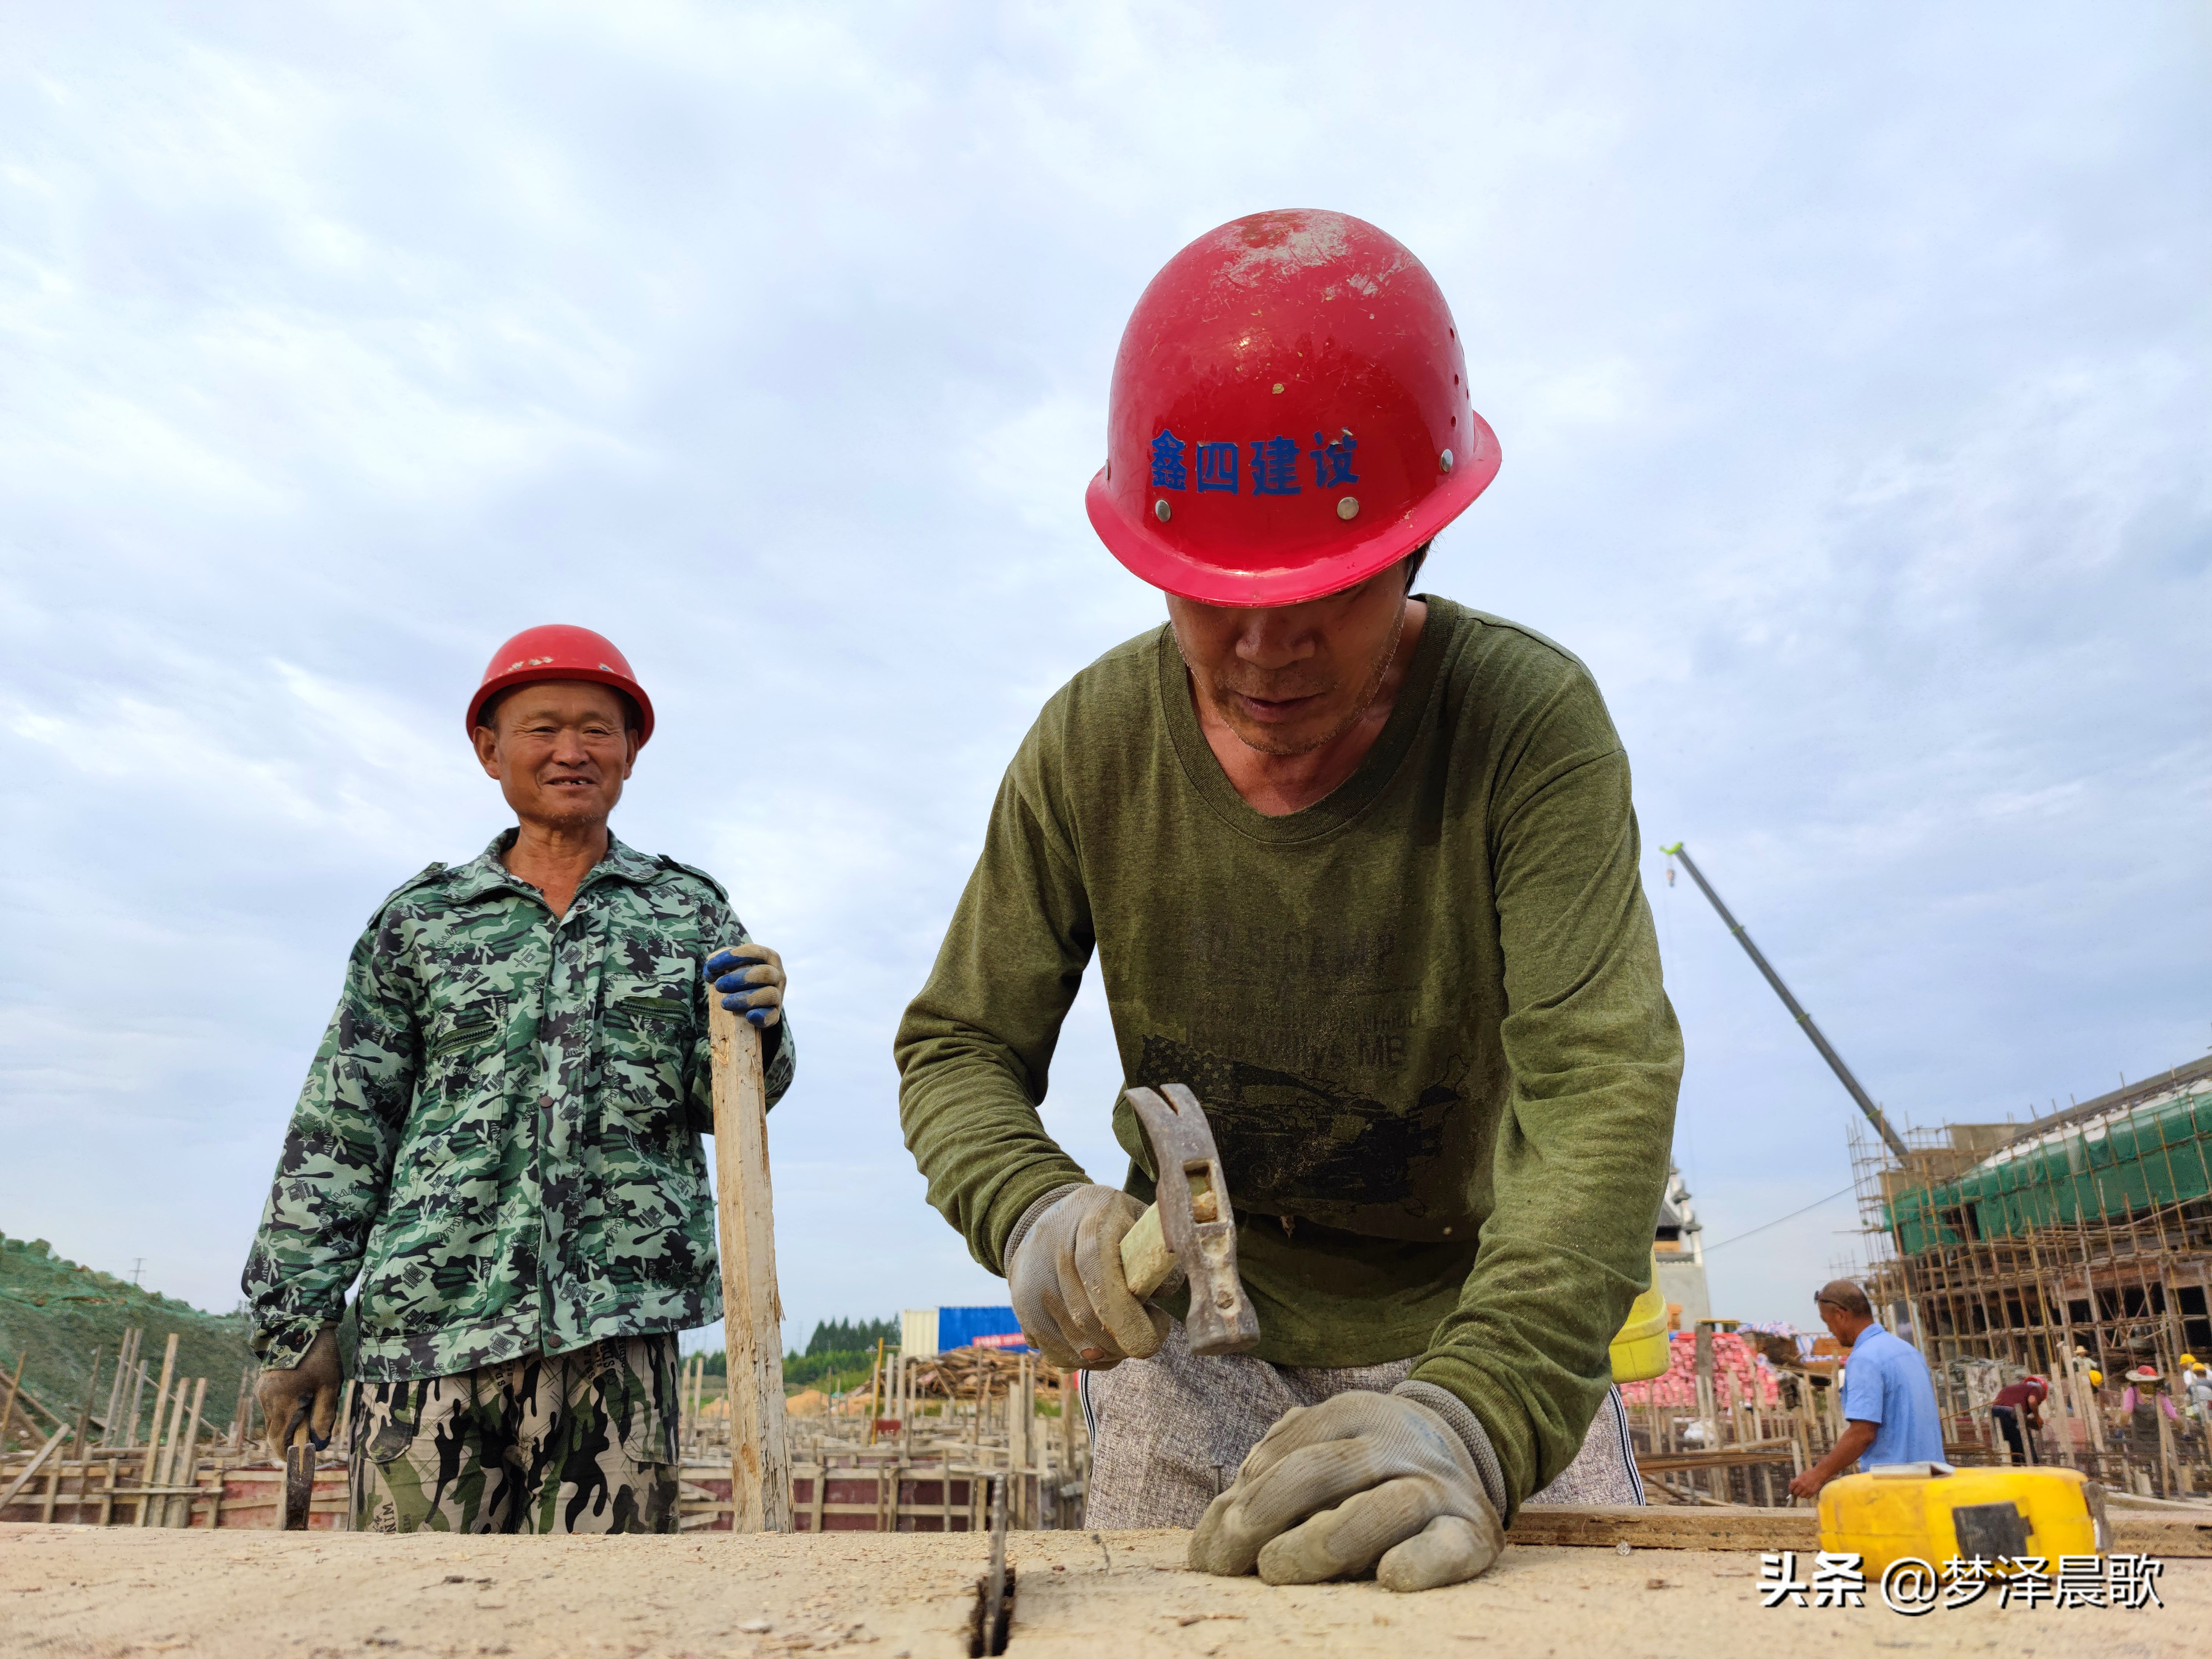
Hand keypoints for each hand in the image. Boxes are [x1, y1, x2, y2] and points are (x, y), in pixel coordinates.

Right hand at [255, 1324, 340, 1460]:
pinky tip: (302, 1395)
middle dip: (292, 1435)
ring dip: (289, 1420)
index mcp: (282, 1402)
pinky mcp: (262, 1383)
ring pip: (273, 1417)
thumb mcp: (329, 1385)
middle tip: (312, 1433)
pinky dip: (285, 1408)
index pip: (278, 1440)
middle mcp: (266, 1399)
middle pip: (275, 1430)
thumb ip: (324, 1416)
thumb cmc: (319, 1355)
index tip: (298, 1459)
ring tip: (311, 1404)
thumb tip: (320, 1442)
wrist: (301, 1323)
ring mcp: (262, 1390)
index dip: (287, 1452)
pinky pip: (272, 1404)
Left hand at [706, 944, 783, 1027]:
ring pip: (769, 994)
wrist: (749, 1003)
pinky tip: (748, 1016)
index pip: (755, 952)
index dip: (733, 957)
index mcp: (768, 958)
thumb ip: (720, 963)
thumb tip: (710, 972)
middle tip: (718, 986)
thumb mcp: (730, 966)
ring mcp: (778, 995)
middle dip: (740, 979)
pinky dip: (761, 1016)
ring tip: (724, 1003)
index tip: (711, 965)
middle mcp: (777, 975)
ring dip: (746, 998)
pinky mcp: (774, 1014)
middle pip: (765, 973)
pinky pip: (772, 1015)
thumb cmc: (738, 978)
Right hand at [1008, 1185, 1168, 1369]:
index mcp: (1092, 1226)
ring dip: (1107, 1355)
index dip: (1134, 1320)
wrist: (1049, 1217)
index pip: (1108, 1286)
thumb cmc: (1108, 1224)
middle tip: (1144, 1335)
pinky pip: (1056, 1353)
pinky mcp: (1023, 1308)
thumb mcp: (1137, 1220)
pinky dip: (1083, 1360)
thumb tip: (1161, 1292)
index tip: (1158, 1321)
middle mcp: (1055, 1254)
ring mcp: (1034, 1283)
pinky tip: (1098, 1344)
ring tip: (1123, 1338)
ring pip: (1074, 1344)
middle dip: (1126, 1341)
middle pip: (1090, 1320)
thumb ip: (1155, 1254)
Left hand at [1189, 1391, 1504, 1591]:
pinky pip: (1448, 1547)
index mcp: (1354, 1414)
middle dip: (1265, 1513)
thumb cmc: (1368, 1472)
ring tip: (1276, 1568)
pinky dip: (1421, 1562)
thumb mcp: (1322, 1455)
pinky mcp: (1473, 1534)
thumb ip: (1269, 1482)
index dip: (1241, 1499)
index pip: (1289, 1449)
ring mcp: (1437, 1487)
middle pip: (1324, 1470)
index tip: (1207, 1551)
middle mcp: (1397, 1444)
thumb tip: (1211, 1539)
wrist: (1470, 1455)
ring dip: (1324, 1540)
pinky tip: (1390, 1577)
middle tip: (1227, 1557)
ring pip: (1384, 1507)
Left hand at [1788, 1469, 1820, 1499]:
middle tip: (1796, 1492)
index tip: (1790, 1491)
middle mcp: (1802, 1486)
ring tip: (1802, 1492)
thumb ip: (1796, 1481)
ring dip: (1801, 1494)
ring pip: (1801, 1496)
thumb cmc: (1809, 1474)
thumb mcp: (1800, 1475)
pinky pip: (1807, 1497)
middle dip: (1795, 1493)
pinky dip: (1806, 1496)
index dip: (1790, 1490)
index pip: (1791, 1487)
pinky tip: (1806, 1493)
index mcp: (1797, 1481)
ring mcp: (1807, 1490)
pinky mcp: (1812, 1493)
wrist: (1818, 1474)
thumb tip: (1793, 1485)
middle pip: (1795, 1493)